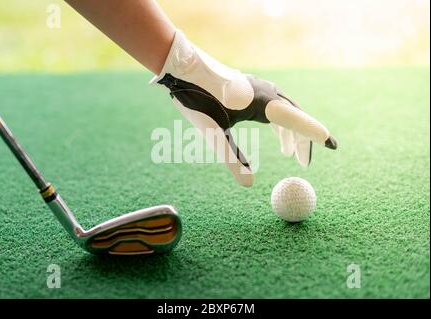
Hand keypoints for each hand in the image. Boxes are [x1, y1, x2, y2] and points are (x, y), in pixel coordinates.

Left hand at [152, 31, 336, 186]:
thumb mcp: (214, 134)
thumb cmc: (197, 100)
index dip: (315, 135)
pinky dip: (279, 122)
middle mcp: (267, 91)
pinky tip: (276, 133)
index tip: (334, 146)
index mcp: (262, 102)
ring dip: (291, 132)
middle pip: (295, 117)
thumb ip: (232, 159)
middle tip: (304, 163)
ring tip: (290, 154)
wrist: (182, 69)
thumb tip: (249, 185)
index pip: (297, 121)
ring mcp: (260, 86)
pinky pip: (274, 106)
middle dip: (303, 140)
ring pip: (285, 111)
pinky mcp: (252, 86)